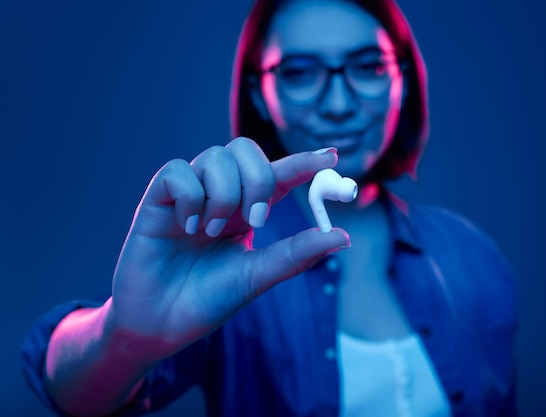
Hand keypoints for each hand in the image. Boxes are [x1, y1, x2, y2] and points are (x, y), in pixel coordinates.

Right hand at [108, 137, 347, 355]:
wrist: (160, 326)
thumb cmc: (208, 300)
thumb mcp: (257, 276)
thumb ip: (295, 254)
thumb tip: (342, 236)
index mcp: (246, 211)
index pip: (278, 176)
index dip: (304, 163)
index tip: (333, 156)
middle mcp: (220, 195)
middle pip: (245, 150)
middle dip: (258, 178)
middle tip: (255, 220)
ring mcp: (189, 195)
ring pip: (215, 156)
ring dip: (223, 194)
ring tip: (209, 232)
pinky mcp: (157, 200)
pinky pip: (177, 171)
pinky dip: (189, 196)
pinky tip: (186, 227)